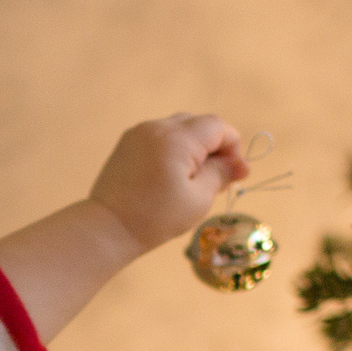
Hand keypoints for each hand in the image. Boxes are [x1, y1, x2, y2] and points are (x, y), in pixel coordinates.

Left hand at [83, 113, 250, 251]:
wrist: (108, 227)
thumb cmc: (156, 218)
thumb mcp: (198, 198)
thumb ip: (221, 174)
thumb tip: (242, 165)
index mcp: (176, 139)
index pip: (217, 126)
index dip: (232, 145)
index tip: (234, 172)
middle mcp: (156, 127)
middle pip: (198, 123)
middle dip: (214, 146)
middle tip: (215, 178)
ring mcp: (139, 132)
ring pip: (179, 127)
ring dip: (193, 146)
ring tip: (193, 178)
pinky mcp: (127, 142)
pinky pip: (160, 135)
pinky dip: (173, 148)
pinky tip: (171, 175)